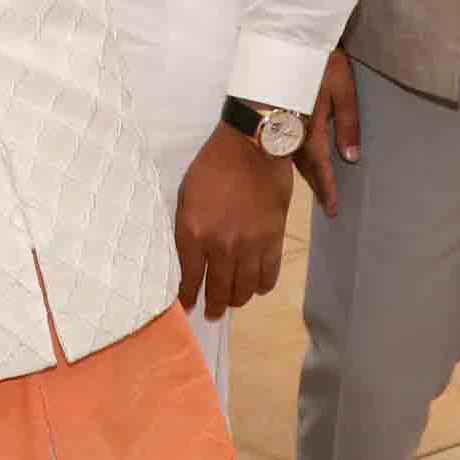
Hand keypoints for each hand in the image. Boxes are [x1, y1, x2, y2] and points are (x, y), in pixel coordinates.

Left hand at [174, 122, 295, 316]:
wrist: (253, 146)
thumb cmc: (213, 166)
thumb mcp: (186, 195)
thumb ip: (186, 229)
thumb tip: (187, 258)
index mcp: (193, 232)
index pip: (188, 278)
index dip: (187, 297)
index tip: (187, 307)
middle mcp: (221, 246)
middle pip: (218, 290)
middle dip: (213, 306)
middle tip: (212, 313)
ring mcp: (250, 246)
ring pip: (245, 288)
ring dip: (238, 299)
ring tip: (233, 301)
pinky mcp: (274, 241)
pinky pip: (269, 275)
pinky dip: (263, 286)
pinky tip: (257, 286)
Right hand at [293, 49, 359, 207]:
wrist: (284, 39)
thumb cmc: (318, 63)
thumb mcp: (342, 90)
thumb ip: (348, 123)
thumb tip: (351, 158)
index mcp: (312, 131)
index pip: (322, 168)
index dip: (328, 189)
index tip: (334, 210)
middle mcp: (293, 133)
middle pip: (306, 168)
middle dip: (316, 186)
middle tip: (325, 206)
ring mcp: (281, 124)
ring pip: (293, 157)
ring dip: (305, 174)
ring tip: (314, 187)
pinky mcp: (273, 114)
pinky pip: (285, 144)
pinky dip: (293, 157)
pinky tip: (295, 159)